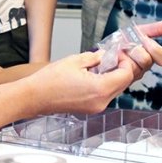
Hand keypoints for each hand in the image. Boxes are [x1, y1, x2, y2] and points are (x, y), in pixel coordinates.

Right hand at [32, 19, 161, 113]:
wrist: (34, 97)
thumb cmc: (49, 81)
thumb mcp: (75, 60)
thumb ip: (95, 57)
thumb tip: (106, 55)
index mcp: (100, 89)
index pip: (126, 74)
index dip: (126, 62)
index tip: (119, 54)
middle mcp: (101, 101)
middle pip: (124, 84)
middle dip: (122, 69)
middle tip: (116, 57)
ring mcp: (96, 107)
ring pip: (116, 90)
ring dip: (114, 76)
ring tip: (104, 64)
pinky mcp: (90, 108)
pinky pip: (106, 94)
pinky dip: (106, 83)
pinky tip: (96, 74)